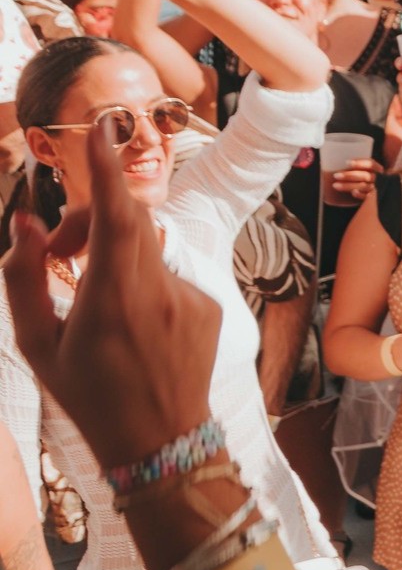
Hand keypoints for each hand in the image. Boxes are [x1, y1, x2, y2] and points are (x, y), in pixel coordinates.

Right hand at [3, 121, 217, 467]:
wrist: (160, 440)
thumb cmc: (87, 395)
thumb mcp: (37, 343)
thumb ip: (23, 278)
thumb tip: (24, 223)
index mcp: (113, 300)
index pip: (117, 218)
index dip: (108, 170)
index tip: (104, 129)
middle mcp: (159, 292)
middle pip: (129, 222)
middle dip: (89, 217)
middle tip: (56, 251)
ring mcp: (191, 297)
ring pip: (146, 249)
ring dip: (112, 257)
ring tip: (92, 301)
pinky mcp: (209, 305)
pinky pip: (168, 275)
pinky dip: (142, 286)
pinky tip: (132, 331)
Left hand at [329, 158, 382, 203]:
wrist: (352, 193)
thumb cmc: (347, 176)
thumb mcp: (346, 168)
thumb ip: (341, 164)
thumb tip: (326, 160)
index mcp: (371, 168)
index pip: (370, 163)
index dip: (360, 163)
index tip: (347, 163)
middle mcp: (373, 177)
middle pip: (365, 175)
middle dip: (350, 175)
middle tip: (336, 175)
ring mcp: (371, 187)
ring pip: (364, 186)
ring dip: (349, 185)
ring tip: (335, 185)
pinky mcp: (369, 197)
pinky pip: (366, 196)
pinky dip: (360, 194)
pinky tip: (353, 193)